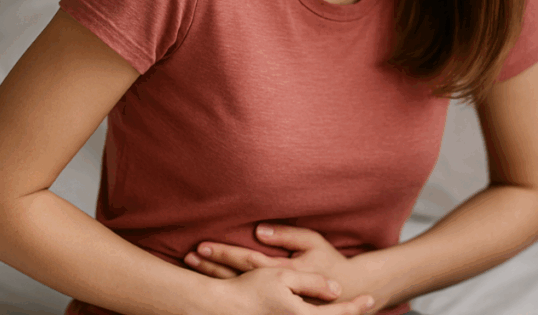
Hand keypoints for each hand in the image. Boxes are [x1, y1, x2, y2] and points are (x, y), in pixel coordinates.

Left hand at [184, 224, 386, 310]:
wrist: (347, 292)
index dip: (223, 253)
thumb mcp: (313, 244)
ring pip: (236, 290)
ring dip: (212, 278)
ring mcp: (272, 301)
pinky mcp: (272, 305)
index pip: (246, 261)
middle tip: (189, 256)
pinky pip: (244, 297)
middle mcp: (274, 291)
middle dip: (210, 268)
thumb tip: (259, 231)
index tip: (201, 246)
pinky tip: (209, 282)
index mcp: (282, 273)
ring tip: (193, 264)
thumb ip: (288, 236)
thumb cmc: (329, 262)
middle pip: (235, 278)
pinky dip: (225, 289)